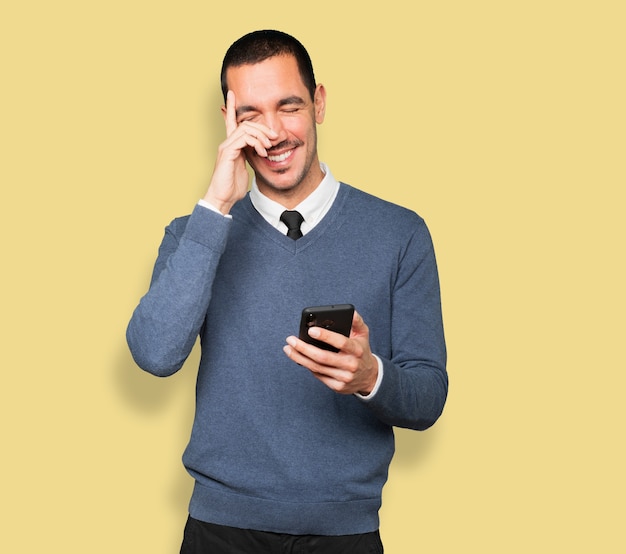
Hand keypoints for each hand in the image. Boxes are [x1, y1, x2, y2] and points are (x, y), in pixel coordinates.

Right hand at [203, 90, 277, 213]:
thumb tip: (259, 152)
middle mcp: (227, 143)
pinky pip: (243, 138)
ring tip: (269, 147)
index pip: (231, 122)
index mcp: (232, 145)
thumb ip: (250, 157)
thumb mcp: (245, 168)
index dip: (231, 107)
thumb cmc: (233, 187)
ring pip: (245, 128)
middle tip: (275, 137)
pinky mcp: (227, 153)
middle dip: (262, 127)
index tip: (233, 94)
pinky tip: (262, 152)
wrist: (223, 199)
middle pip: (245, 123)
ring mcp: (226, 147)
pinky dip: (255, 143)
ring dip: (261, 135)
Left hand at [283, 311, 378, 394]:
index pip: (341, 342)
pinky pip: (318, 375)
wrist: (370, 377)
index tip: (311, 330)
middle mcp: (351, 364)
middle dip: (303, 348)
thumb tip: (349, 312)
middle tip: (290, 340)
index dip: (325, 336)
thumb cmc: (362, 351)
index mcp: (357, 350)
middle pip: (322, 357)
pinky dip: (307, 366)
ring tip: (288, 349)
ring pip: (316, 367)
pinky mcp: (337, 387)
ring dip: (299, 358)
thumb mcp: (363, 334)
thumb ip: (356, 321)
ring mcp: (344, 377)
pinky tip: (299, 358)